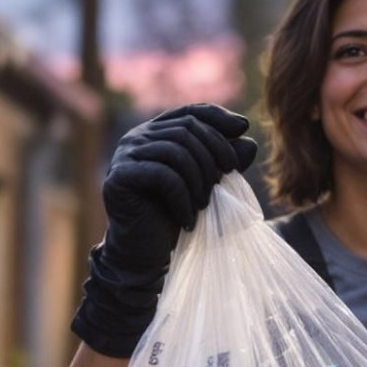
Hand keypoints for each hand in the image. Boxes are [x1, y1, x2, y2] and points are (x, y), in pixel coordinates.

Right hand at [72, 103, 256, 356]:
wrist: (145, 254)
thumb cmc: (177, 216)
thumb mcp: (209, 185)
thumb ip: (227, 162)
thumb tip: (248, 140)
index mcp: (156, 132)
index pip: (191, 111)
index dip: (218, 116)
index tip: (243, 128)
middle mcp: (137, 137)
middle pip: (187, 129)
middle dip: (215, 154)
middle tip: (226, 183)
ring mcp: (124, 155)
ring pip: (176, 151)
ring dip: (200, 179)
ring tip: (205, 205)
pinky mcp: (119, 178)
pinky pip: (162, 175)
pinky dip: (183, 197)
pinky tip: (188, 218)